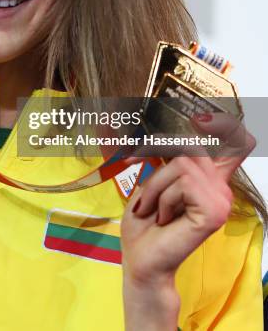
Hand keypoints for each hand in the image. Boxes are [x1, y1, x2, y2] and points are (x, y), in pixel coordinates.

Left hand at [120, 112, 255, 329]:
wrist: (141, 259)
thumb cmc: (144, 223)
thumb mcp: (153, 181)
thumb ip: (169, 158)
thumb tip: (177, 130)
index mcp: (208, 179)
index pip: (236, 144)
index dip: (226, 125)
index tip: (202, 118)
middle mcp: (220, 187)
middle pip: (190, 146)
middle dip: (158, 162)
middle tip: (147, 198)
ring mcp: (220, 199)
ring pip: (181, 163)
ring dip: (155, 187)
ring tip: (154, 211)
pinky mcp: (213, 211)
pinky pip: (182, 183)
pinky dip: (163, 198)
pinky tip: (165, 220)